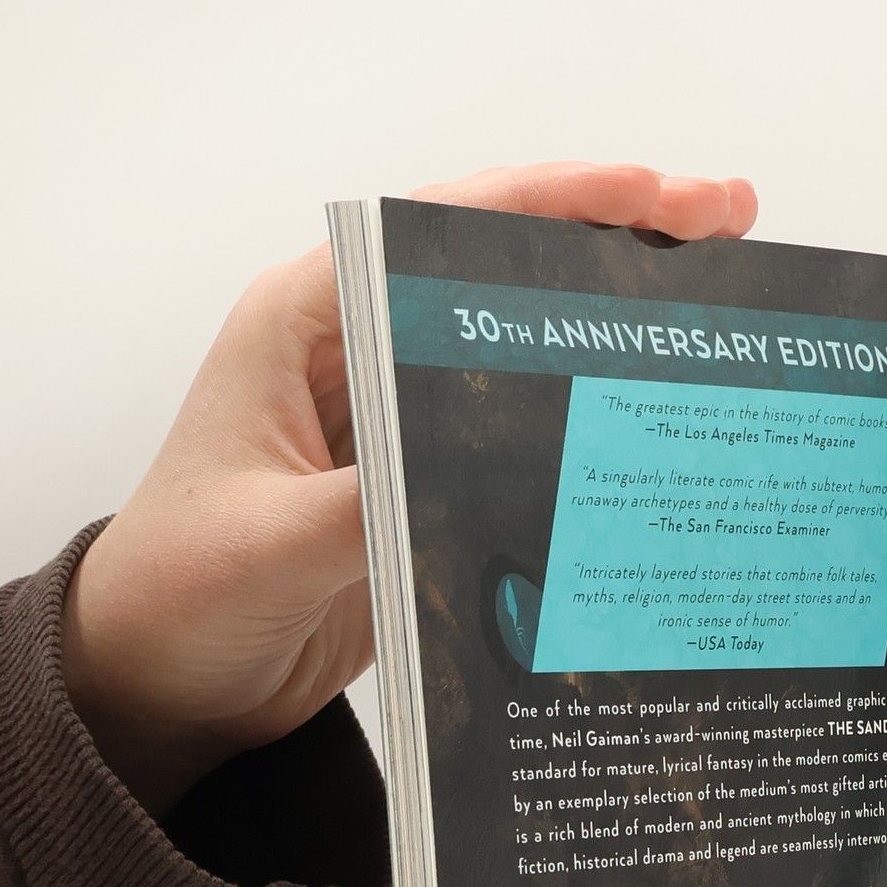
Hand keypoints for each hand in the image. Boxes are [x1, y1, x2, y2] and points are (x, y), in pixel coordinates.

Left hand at [61, 161, 759, 813]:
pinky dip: (583, 429)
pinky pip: (515, 444)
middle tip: (731, 229)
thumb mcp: (271, 548)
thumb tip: (489, 473)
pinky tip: (651, 437)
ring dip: (612, 336)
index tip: (662, 198)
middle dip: (617, 247)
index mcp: (306, 324)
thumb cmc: (177, 598)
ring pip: (522, 354)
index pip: (447, 228)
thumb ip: (373, 506)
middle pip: (503, 274)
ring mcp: (394, 426)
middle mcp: (357, 356)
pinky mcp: (419, 493)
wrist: (156, 688)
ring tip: (720, 315)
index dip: (562, 203)